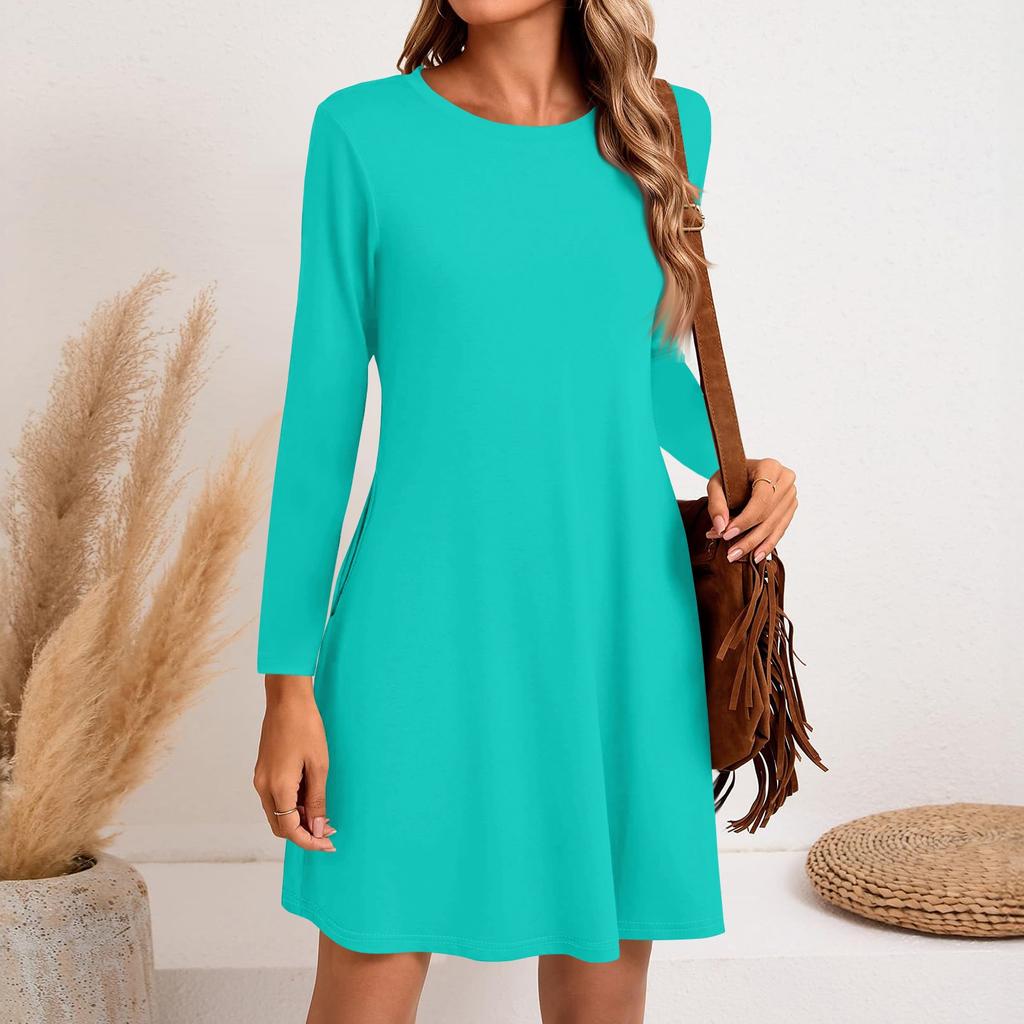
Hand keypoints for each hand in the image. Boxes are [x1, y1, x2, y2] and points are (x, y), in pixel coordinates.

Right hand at [253, 676, 335, 851]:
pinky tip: (310, 797)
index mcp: (277, 787)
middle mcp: (263, 786)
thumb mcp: (319, 765)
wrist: (286, 699)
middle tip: (328, 830)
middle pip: (279, 826)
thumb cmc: (306, 727)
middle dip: (303, 833)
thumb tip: (318, 828)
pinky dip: (291, 805)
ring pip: (277, 813)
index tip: (328, 843)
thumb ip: (318, 800)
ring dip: (298, 818)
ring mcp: (260, 778)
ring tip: (323, 812)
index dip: (309, 841)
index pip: (289, 829)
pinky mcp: (263, 770)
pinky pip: (275, 798)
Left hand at [705, 458, 797, 563]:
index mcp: (770, 467)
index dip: (744, 520)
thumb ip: (716, 504)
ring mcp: (791, 494)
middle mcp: (785, 480)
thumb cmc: (731, 475)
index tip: (727, 534)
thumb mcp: (717, 483)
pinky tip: (756, 556)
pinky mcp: (791, 507)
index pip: (761, 499)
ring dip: (756, 545)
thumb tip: (720, 528)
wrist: (744, 473)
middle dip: (748, 537)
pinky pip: (781, 529)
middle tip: (730, 553)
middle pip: (768, 515)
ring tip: (737, 556)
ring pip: (775, 526)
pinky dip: (768, 544)